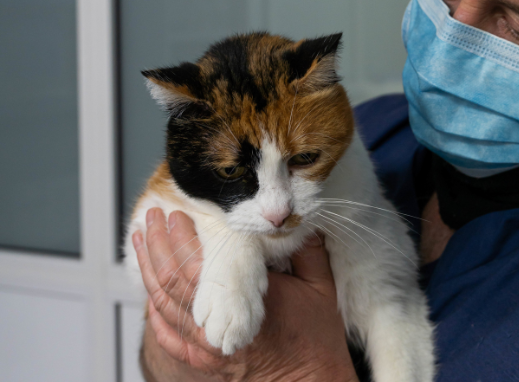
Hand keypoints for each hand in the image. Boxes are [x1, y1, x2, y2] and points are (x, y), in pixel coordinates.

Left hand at [133, 208, 357, 381]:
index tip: (177, 213)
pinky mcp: (199, 362)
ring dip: (148, 268)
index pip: (199, 265)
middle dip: (158, 244)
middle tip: (151, 218)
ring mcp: (202, 348)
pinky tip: (150, 289)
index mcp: (242, 304)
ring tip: (142, 241)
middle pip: (172, 279)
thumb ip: (307, 249)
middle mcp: (214, 328)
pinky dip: (153, 308)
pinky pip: (164, 334)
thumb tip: (294, 218)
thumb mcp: (320, 287)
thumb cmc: (316, 342)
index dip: (182, 237)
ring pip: (161, 303)